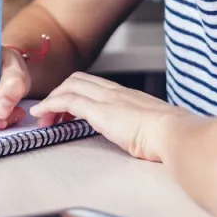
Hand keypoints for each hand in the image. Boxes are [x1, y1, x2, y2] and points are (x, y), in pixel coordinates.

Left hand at [29, 72, 180, 161]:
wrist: (174, 133)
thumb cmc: (170, 136)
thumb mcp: (153, 127)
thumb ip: (143, 127)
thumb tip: (144, 137)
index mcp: (127, 96)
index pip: (94, 84)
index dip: (76, 91)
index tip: (67, 109)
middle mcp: (115, 92)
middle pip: (77, 80)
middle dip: (60, 93)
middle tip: (52, 114)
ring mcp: (106, 98)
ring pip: (69, 86)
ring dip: (52, 100)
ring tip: (44, 118)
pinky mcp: (99, 110)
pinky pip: (67, 101)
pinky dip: (50, 105)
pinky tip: (42, 114)